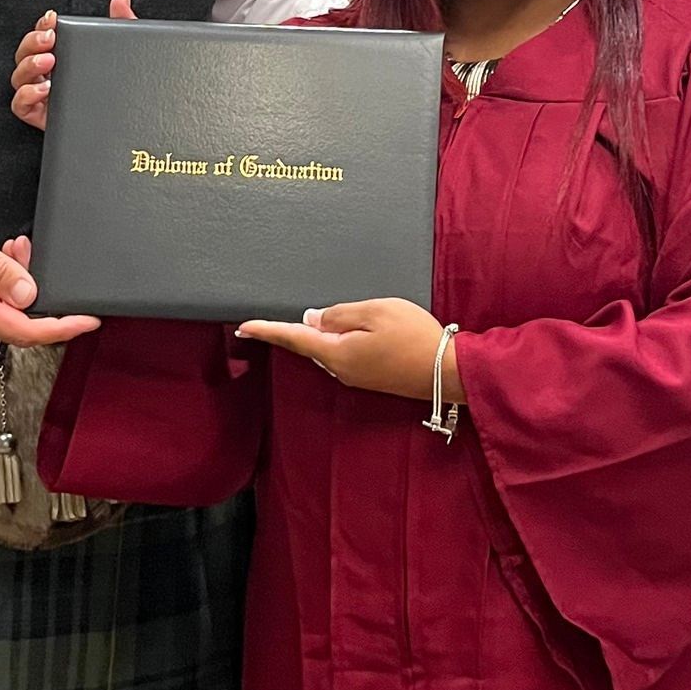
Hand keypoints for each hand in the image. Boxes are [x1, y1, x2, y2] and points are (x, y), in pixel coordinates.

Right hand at [0, 199, 99, 344]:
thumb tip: (30, 294)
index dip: (61, 328)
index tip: (88, 320)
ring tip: (14, 247)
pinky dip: (6, 282)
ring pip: (8, 310)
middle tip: (31, 253)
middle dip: (39, 293)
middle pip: (21, 322)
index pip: (25, 330)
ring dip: (20, 283)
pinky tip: (2, 256)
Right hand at [11, 0, 136, 130]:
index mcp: (65, 57)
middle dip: (33, 42)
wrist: (128, 125)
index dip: (42, 25)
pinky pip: (20, 106)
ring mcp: (45, 96)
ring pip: (19, 78)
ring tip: (49, 61)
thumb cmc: (123, 89)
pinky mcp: (43, 118)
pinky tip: (44, 89)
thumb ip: (122, 23)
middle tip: (50, 39)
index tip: (52, 19)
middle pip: (25, 54)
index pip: (42, 37)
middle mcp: (51, 75)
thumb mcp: (124, 52)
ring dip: (29, 65)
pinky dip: (26, 95)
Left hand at [236, 299, 464, 402]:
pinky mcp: (370, 378)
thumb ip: (340, 314)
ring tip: (341, 315)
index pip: (293, 337)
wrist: (448, 372)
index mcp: (336, 352)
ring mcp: (356, 377)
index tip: (242, 327)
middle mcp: (340, 369)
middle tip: (289, 313)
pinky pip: (346, 355)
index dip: (266, 330)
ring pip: (330, 349)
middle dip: (301, 328)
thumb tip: (313, 319)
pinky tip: (359, 329)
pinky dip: (343, 340)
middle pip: (311, 344)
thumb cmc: (414, 336)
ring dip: (327, 333)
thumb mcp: (375, 311)